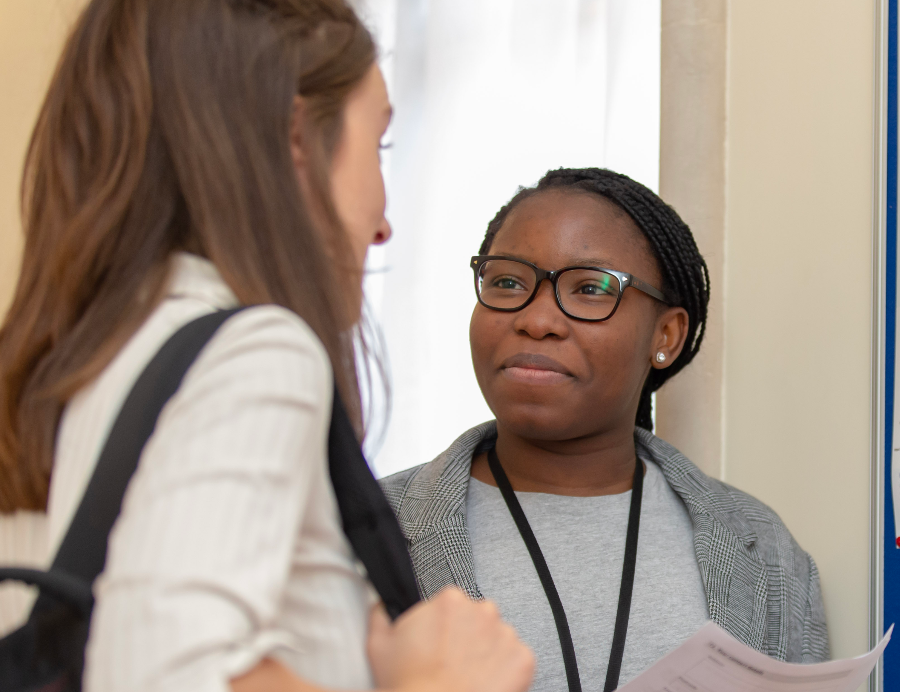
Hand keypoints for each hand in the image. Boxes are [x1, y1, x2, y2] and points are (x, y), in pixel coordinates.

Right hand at [367, 587, 533, 691]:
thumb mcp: (379, 644)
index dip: (445, 627)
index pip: (454, 605)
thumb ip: (381, 615)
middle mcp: (482, 611)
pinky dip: (507, 673)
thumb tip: (381, 606)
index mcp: (450, 600)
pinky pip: (518, 661)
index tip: (440, 644)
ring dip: (488, 654)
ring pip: (499, 640)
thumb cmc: (408, 685)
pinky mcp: (523, 660)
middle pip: (479, 619)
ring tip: (469, 678)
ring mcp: (505, 635)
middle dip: (469, 637)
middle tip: (453, 663)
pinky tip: (485, 685)